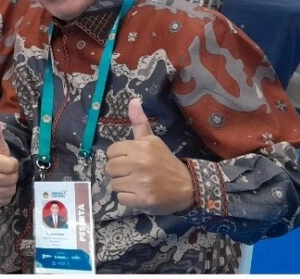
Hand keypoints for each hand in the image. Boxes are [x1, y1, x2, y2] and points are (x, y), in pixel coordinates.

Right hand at [0, 117, 18, 207]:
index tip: (4, 160)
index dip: (12, 162)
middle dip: (12, 174)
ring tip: (1, 179)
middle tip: (3, 170)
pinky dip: (5, 195)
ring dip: (10, 185)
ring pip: (10, 190)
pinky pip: (5, 200)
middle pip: (13, 179)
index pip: (12, 165)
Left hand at [105, 98, 193, 214]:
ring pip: (114, 184)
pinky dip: (129, 198)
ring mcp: (141, 183)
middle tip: (133, 173)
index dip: (118, 157)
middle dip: (119, 172)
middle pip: (110, 168)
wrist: (189, 186)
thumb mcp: (153, 141)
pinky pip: (121, 198)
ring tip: (137, 184)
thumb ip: (139, 122)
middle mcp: (140, 163)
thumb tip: (133, 100)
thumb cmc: (165, 162)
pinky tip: (140, 194)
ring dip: (123, 186)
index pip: (111, 151)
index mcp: (141, 147)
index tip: (129, 160)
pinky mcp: (143, 200)